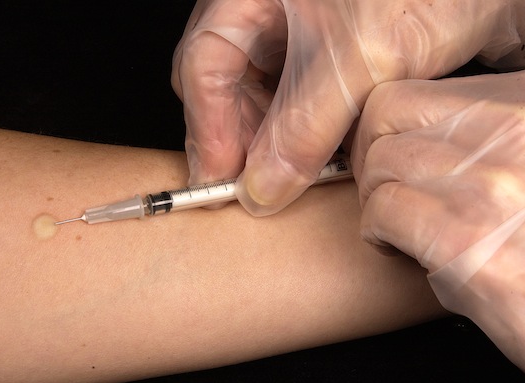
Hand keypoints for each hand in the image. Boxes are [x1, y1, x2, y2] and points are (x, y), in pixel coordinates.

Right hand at [172, 0, 522, 215]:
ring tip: (296, 176)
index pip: (205, 64)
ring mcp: (299, 36)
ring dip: (277, 145)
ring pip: (265, 101)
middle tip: (259, 188)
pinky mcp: (330, 58)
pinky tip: (324, 158)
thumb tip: (262, 187)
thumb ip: (302, 128)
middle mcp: (269, 13)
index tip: (222, 180)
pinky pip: (301, 105)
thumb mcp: (356, 60)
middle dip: (243, 141)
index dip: (207, 127)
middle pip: (229, 88)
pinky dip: (309, 137)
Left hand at [352, 70, 524, 369]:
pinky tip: (401, 251)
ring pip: (380, 161)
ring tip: (399, 226)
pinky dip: (377, 233)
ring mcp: (491, 177)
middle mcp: (509, 129)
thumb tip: (423, 147)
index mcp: (522, 105)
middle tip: (385, 191)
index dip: (386, 128)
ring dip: (375, 196)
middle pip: (384, 115)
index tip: (390, 158)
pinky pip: (382, 210)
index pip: (413, 92)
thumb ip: (484, 146)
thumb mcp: (522, 164)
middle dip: (371, 156)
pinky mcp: (466, 235)